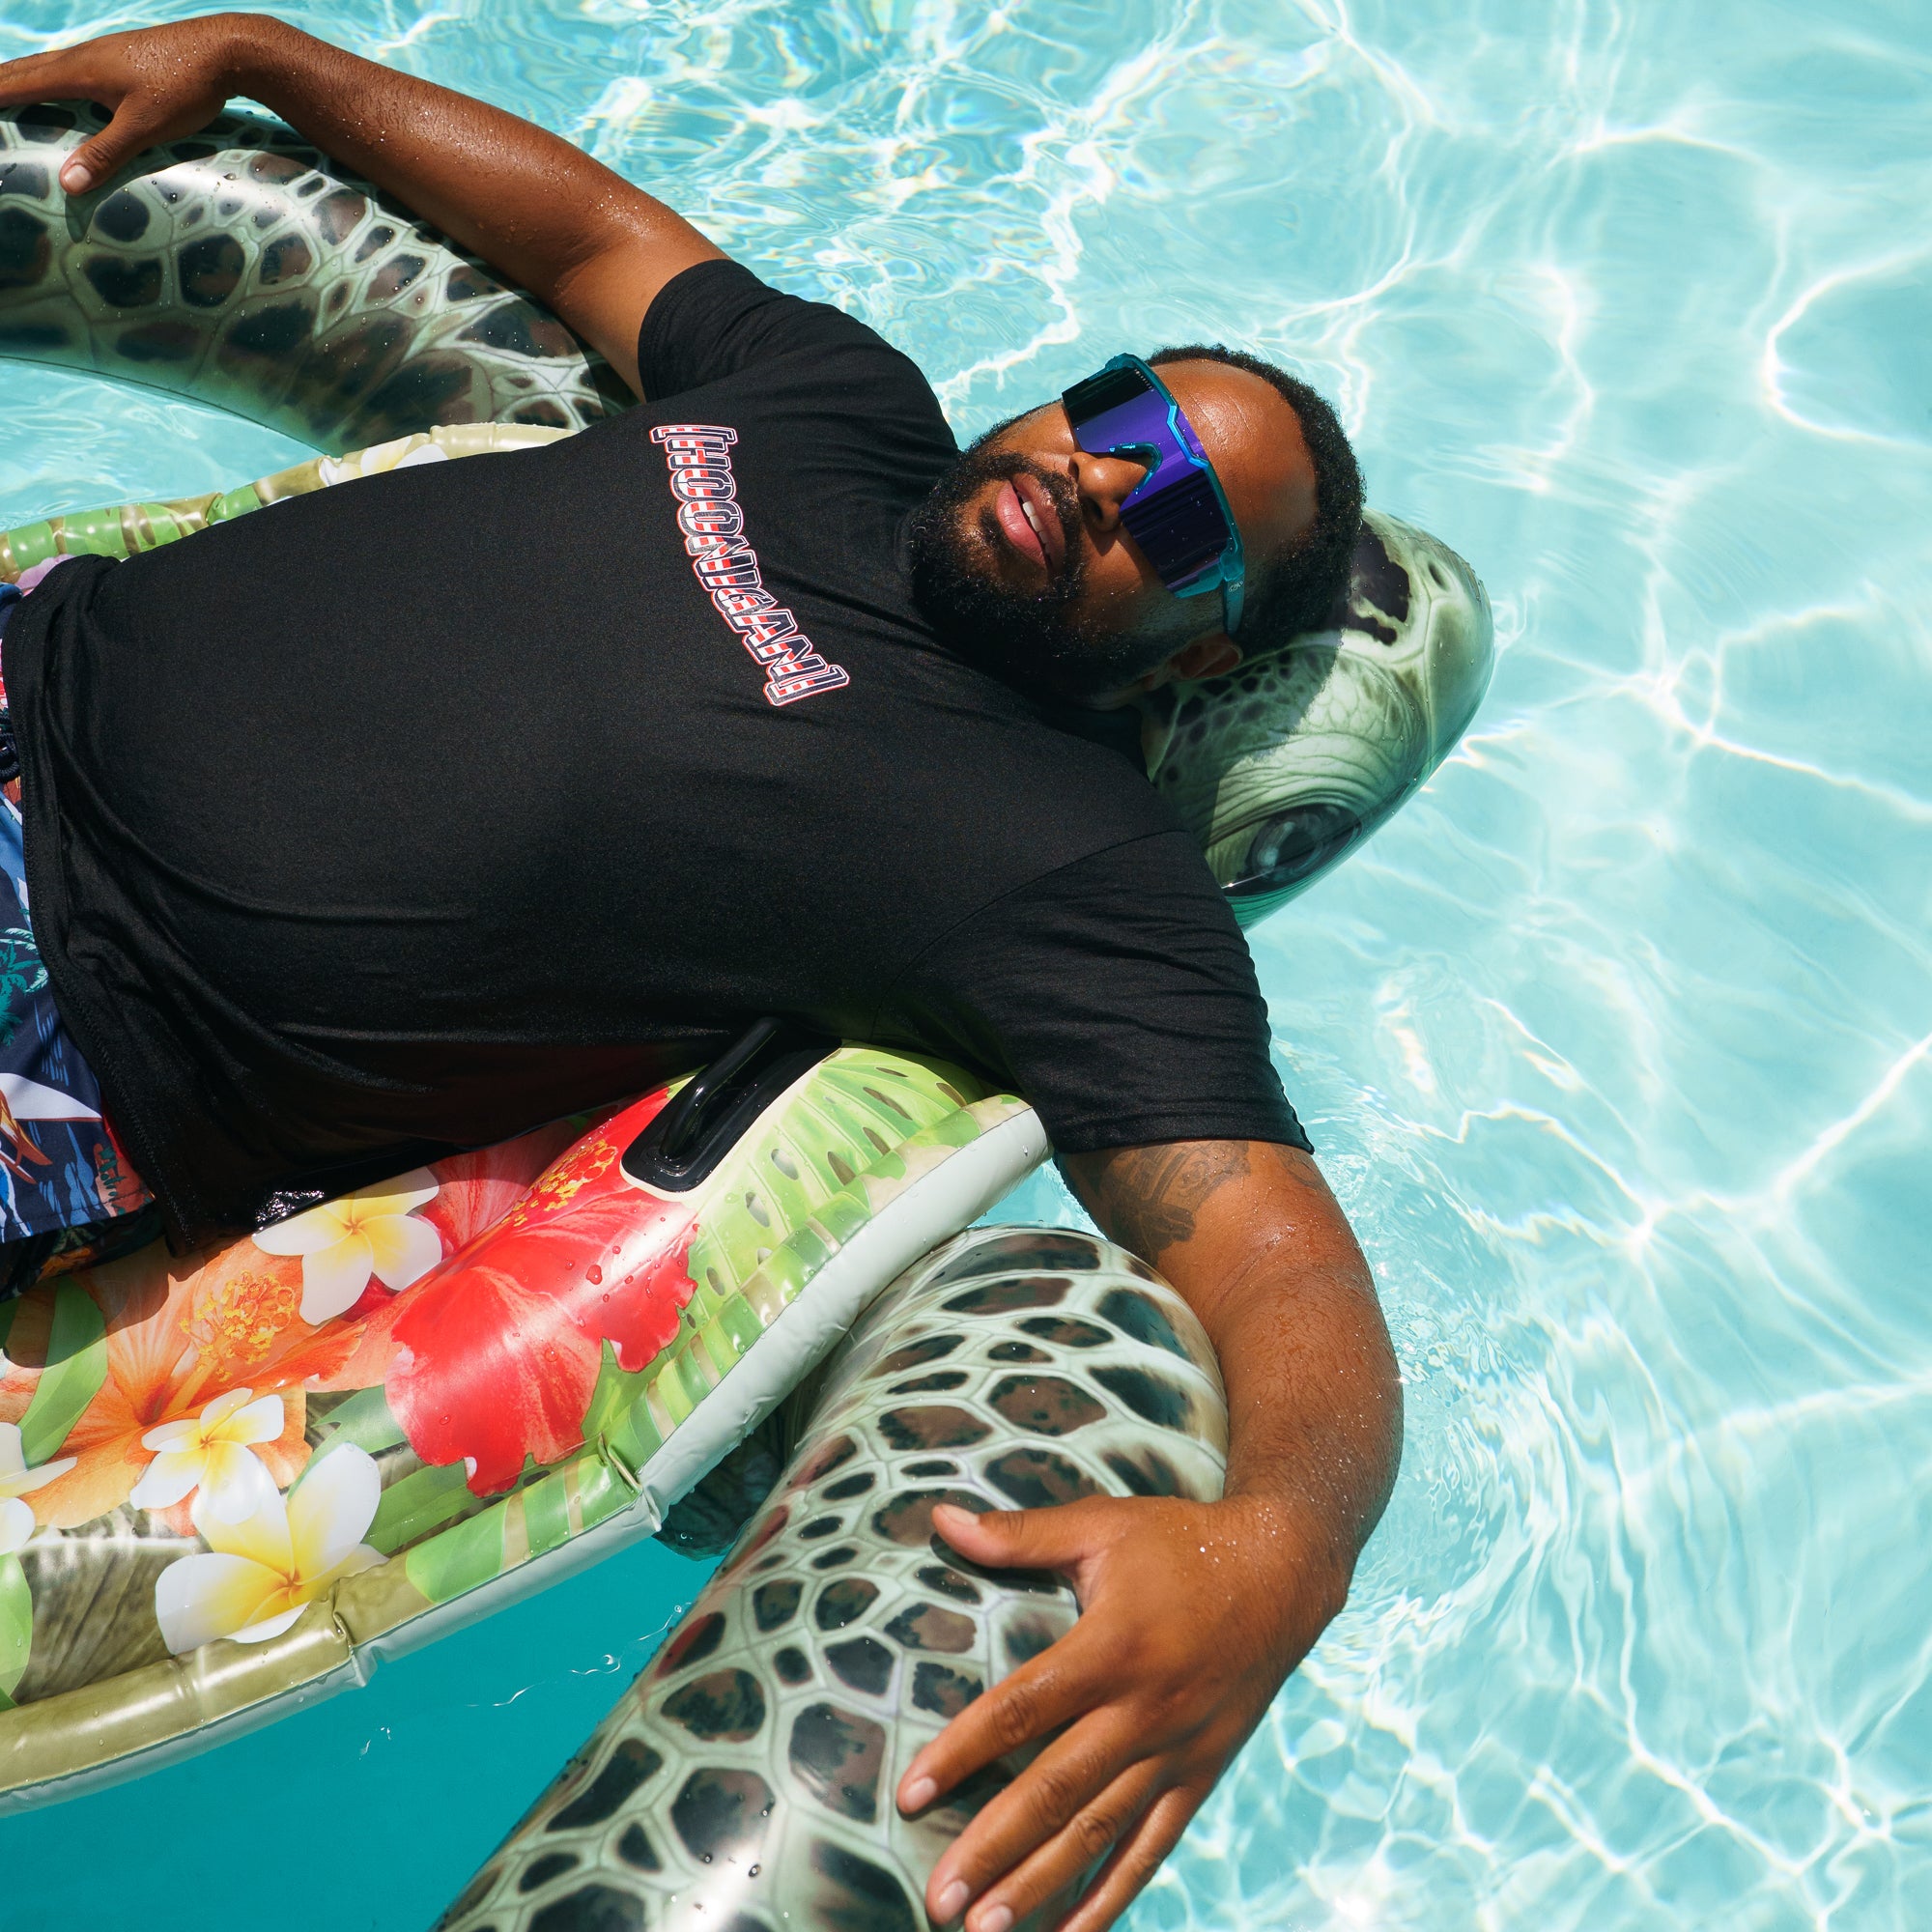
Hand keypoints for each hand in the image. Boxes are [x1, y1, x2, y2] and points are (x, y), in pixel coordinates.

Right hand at [0, 13, 271, 194]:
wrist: (223, 51)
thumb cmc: (183, 88)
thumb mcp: (143, 127)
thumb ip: (105, 154)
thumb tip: (66, 182)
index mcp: (80, 71)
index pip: (23, 83)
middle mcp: (84, 56)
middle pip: (29, 68)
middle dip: (1, 81)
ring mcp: (104, 53)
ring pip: (50, 63)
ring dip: (24, 74)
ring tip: (8, 84)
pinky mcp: (123, 56)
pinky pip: (73, 64)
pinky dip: (51, 73)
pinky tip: (61, 81)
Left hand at [896, 1493, 1348, 1931]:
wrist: (1283, 1571)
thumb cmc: (1181, 1541)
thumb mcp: (1102, 1524)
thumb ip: (1019, 1534)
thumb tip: (941, 1520)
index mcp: (1110, 1647)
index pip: (1022, 1708)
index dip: (963, 1751)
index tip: (911, 1793)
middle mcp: (1142, 1709)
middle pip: (1055, 1790)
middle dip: (993, 1849)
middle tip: (940, 1899)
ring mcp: (1175, 1750)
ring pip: (1100, 1830)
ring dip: (1042, 1884)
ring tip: (986, 1930)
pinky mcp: (1200, 1774)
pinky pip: (1152, 1844)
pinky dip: (1113, 1893)